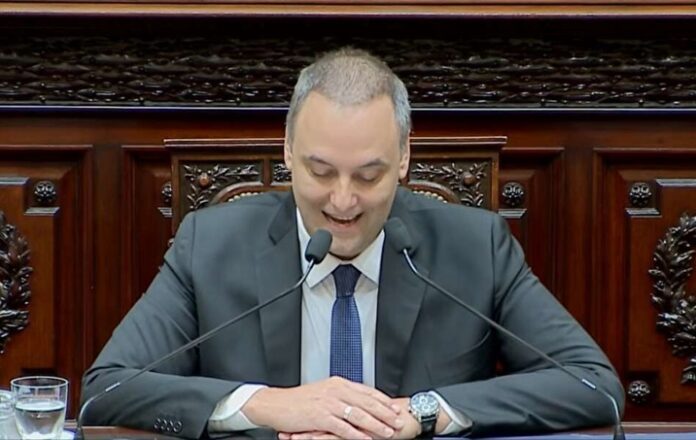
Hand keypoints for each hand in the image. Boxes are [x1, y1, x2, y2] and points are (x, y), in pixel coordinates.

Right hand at [277, 398, 419, 439]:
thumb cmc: (298, 400)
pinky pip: (343, 427)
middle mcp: (335, 391)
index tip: (395, 407)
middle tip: (398, 421)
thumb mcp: (322, 391)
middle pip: (367, 402)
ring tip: (387, 432)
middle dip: (385, 413)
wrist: (276, 404)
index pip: (366, 391)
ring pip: (358, 415)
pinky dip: (356, 435)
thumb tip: (356, 400)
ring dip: (376, 425)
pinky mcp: (320, 417)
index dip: (382, 400)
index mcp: (337, 383)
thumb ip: (340, 394)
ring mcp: (328, 404)